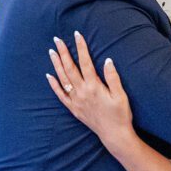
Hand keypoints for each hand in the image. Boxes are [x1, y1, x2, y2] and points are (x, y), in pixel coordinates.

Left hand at [47, 32, 135, 153]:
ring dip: (56, 65)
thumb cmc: (120, 114)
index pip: (85, 62)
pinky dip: (54, 85)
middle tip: (57, 39)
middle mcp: (82, 92)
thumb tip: (107, 60)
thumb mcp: (120, 95)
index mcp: (94, 86)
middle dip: (63, 52)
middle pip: (70, 68)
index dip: (81, 47)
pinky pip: (60, 95)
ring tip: (51, 52)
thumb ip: (112, 77)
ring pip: (63, 79)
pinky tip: (49, 76)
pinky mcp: (74, 109)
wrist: (114, 134)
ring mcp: (76, 101)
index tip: (77, 35)